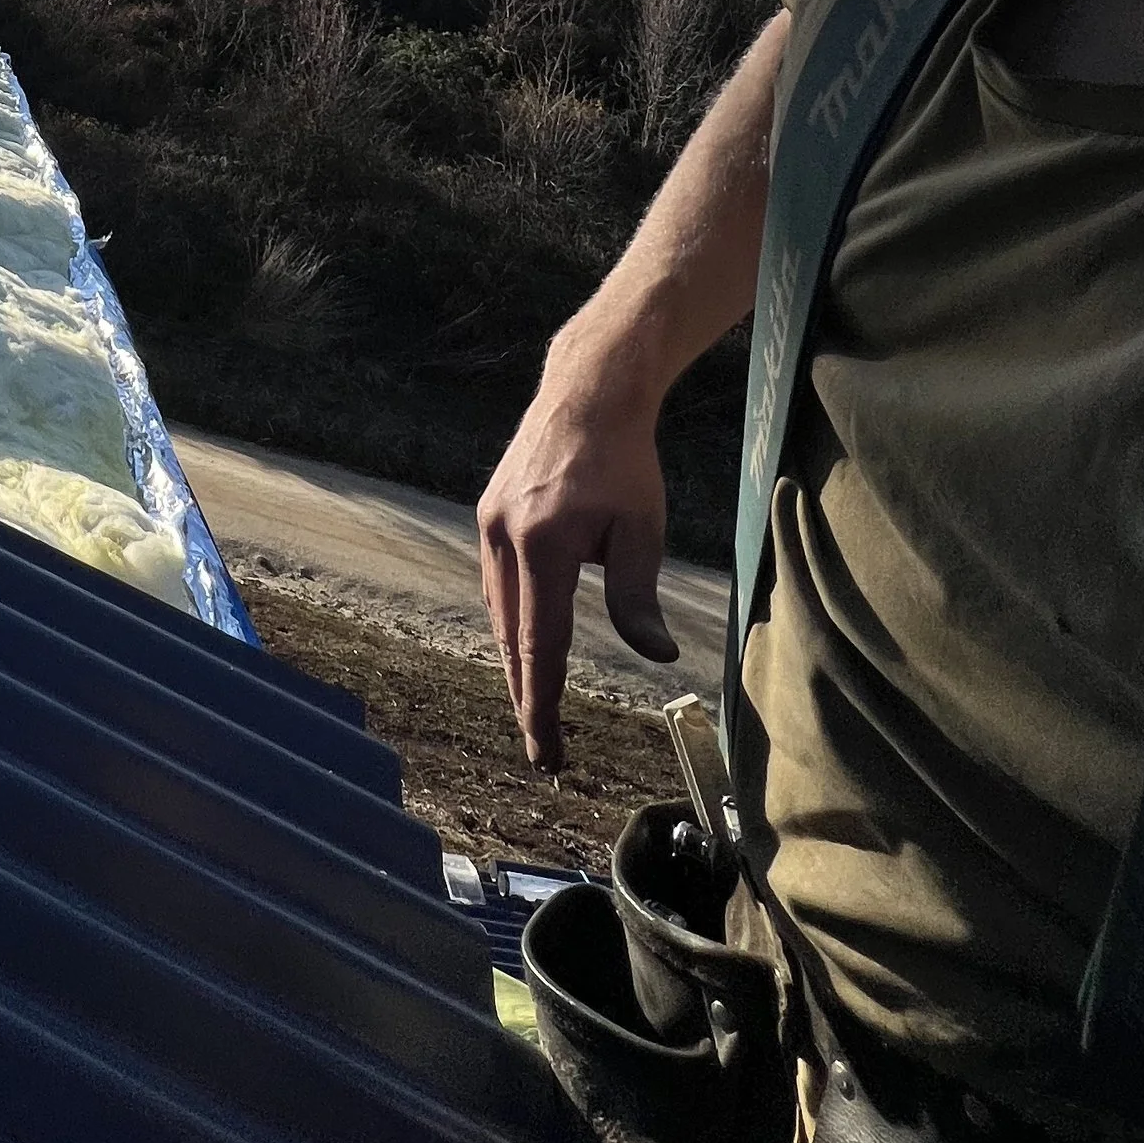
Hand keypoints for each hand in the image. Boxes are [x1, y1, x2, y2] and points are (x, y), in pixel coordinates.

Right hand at [477, 337, 676, 769]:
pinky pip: (497, 583)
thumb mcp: (642, 529)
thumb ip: (637, 596)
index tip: (546, 749)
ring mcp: (488, 525)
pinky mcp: (488, 514)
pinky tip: (527, 639)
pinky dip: (511, 621)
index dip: (542, 704)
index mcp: (542, 547)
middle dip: (527, 697)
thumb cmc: (624, 461)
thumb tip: (655, 656)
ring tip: (537, 703)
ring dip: (517, 660)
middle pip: (511, 640)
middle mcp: (504, 539)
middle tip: (543, 748)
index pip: (540, 646)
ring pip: (499, 613)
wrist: (586, 393)